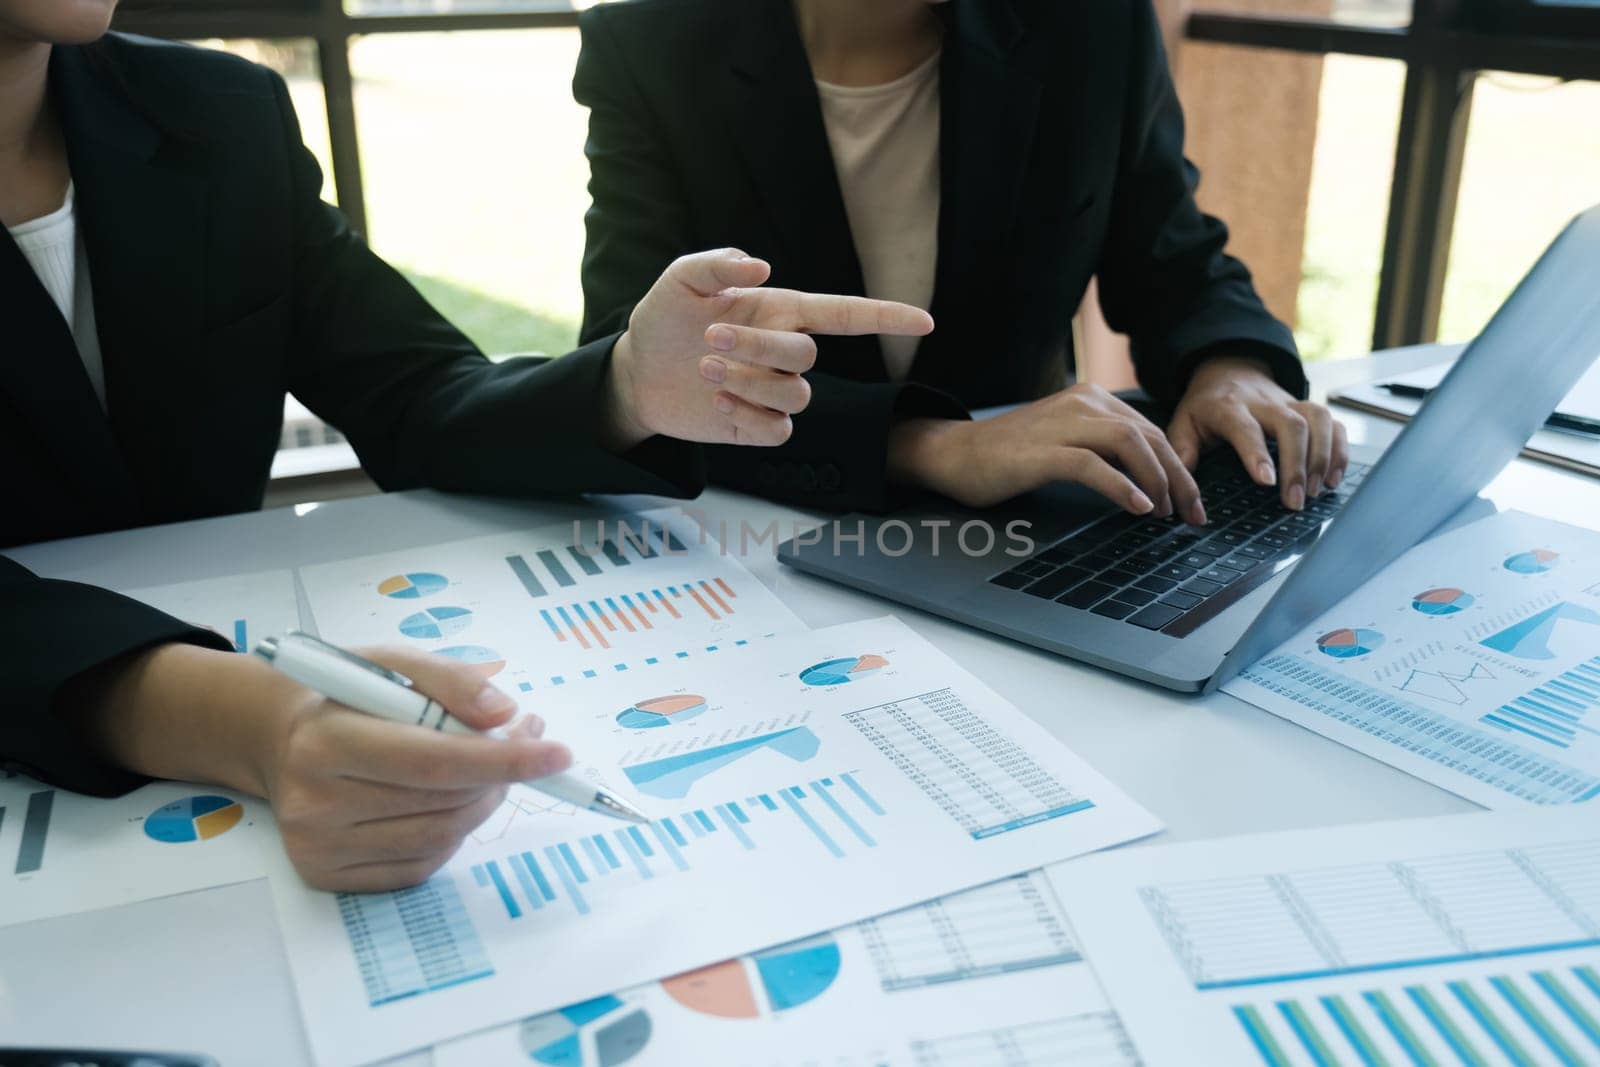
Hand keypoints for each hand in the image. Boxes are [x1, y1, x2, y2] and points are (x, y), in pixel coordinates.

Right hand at [261, 647, 570, 891]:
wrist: (282, 740)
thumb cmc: (346, 697)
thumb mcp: (392, 664)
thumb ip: (451, 680)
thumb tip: (504, 714)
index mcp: (325, 741)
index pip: (434, 761)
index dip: (504, 759)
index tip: (558, 753)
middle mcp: (314, 803)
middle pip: (445, 803)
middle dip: (502, 774)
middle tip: (526, 740)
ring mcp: (319, 848)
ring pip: (442, 837)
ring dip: (485, 801)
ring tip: (492, 765)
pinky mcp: (328, 877)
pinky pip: (422, 864)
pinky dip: (454, 832)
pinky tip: (448, 798)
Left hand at [605, 248, 933, 447]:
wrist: (636, 371)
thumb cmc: (664, 320)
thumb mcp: (680, 280)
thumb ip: (717, 264)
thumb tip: (762, 265)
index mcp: (780, 312)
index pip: (845, 316)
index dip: (886, 317)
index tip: (924, 321)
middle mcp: (783, 352)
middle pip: (805, 357)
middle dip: (759, 347)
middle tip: (709, 338)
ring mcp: (772, 391)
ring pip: (796, 396)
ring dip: (750, 382)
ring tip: (705, 367)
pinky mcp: (754, 426)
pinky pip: (779, 430)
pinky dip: (751, 416)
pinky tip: (717, 401)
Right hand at [888, 383, 1205, 521]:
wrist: (955, 453)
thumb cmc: (1010, 456)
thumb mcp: (1066, 442)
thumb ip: (1104, 448)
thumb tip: (1150, 479)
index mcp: (1092, 400)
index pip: (1151, 432)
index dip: (1178, 468)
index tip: (1192, 504)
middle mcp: (1082, 403)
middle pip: (1149, 437)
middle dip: (1178, 479)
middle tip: (1192, 516)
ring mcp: (1061, 425)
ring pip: (1130, 444)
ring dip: (1157, 481)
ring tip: (1166, 514)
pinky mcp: (1042, 452)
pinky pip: (1093, 465)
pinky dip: (1121, 487)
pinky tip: (1138, 508)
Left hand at [1166, 356, 1348, 510]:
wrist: (1227, 370)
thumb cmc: (1205, 406)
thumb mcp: (1183, 424)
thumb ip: (1182, 452)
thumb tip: (1180, 489)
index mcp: (1228, 407)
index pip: (1246, 429)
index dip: (1258, 455)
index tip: (1268, 482)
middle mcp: (1264, 402)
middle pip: (1291, 425)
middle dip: (1298, 464)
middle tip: (1296, 501)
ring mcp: (1290, 403)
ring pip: (1318, 420)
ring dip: (1323, 457)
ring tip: (1316, 491)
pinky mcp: (1308, 408)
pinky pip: (1334, 423)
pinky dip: (1339, 450)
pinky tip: (1333, 479)